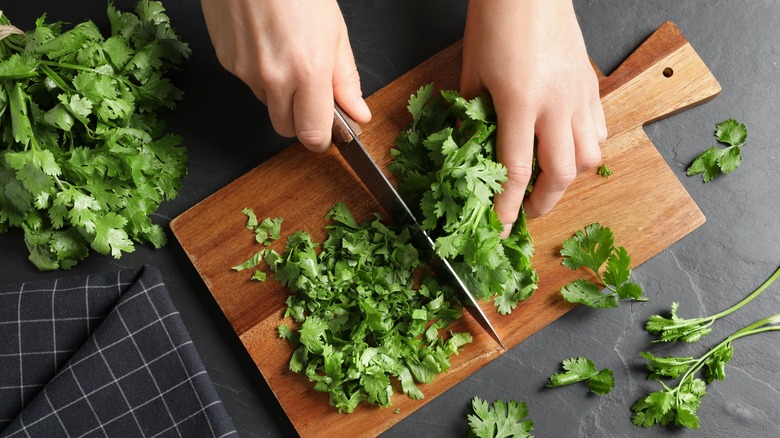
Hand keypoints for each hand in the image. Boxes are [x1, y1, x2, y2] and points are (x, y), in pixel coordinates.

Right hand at [200, 0, 370, 151]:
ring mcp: (245, 71)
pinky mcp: (226, 61)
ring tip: (287, 54)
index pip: (312, 134)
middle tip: (310, 92)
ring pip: (266, 103)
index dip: (321, 138)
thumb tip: (357, 113)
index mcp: (307, 71)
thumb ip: (345, 80)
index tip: (328, 131)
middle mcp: (273, 77)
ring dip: (279, 93)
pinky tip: (266, 43)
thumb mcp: (335, 31)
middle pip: (285, 128)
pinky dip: (259, 72)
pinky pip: (248, 81)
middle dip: (299, 119)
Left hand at [460, 0, 606, 236]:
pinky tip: (569, 147)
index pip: (517, 170)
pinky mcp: (591, 83)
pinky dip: (587, 148)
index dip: (508, 206)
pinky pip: (599, 129)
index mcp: (520, 102)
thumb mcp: (471, 71)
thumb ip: (471, 114)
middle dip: (544, 202)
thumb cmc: (495, 21)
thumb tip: (468, 147)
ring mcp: (579, 94)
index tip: (501, 228)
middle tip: (527, 211)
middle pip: (562, 172)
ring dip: (570, 179)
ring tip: (550, 183)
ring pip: (591, 155)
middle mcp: (556, 103)